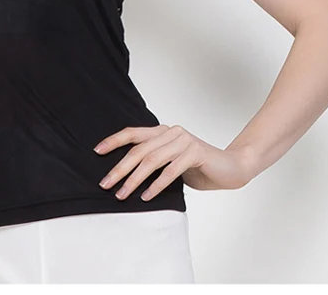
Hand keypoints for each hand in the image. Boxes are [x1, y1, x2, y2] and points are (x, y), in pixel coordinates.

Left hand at [94, 124, 253, 199]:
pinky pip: (170, 170)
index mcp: (162, 131)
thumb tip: (125, 173)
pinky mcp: (195, 152)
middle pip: (139, 149)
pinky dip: (156, 185)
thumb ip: (154, 161)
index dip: (114, 141)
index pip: (133, 133)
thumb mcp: (171, 162)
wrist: (231, 168)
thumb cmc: (198, 167)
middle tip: (105, 183)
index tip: (97, 152)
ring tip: (122, 194)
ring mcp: (183, 140)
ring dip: (134, 179)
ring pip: (152, 160)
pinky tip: (146, 196)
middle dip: (119, 168)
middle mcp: (171, 132)